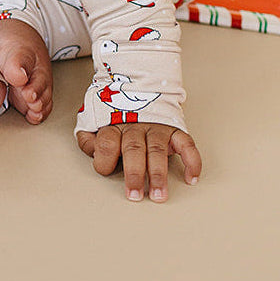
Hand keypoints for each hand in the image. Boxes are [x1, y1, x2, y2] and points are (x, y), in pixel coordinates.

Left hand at [76, 122, 201, 201]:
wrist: (140, 86)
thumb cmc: (115, 113)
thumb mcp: (94, 121)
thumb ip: (88, 138)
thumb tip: (91, 150)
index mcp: (113, 125)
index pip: (107, 143)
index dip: (104, 158)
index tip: (106, 169)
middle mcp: (135, 127)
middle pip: (134, 149)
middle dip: (135, 173)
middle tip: (135, 194)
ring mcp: (156, 128)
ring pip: (157, 150)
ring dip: (158, 173)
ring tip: (159, 194)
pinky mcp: (174, 130)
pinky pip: (186, 144)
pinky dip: (191, 160)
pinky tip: (190, 177)